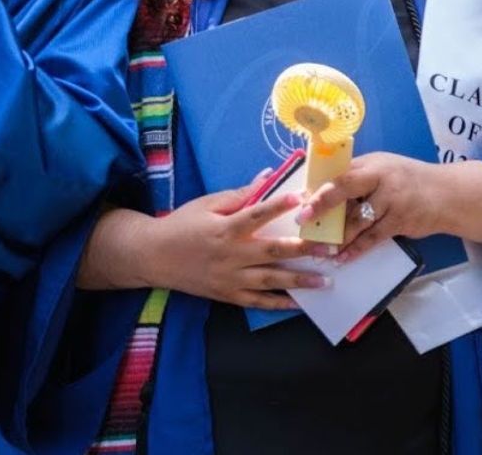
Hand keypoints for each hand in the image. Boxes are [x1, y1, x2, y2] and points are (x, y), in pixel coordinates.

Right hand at [141, 183, 333, 309]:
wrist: (153, 257)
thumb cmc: (181, 225)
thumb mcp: (206, 204)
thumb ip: (238, 194)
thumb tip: (267, 177)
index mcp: (224, 228)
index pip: (256, 214)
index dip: (279, 205)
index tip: (302, 199)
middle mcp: (230, 255)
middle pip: (272, 251)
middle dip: (303, 250)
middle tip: (328, 248)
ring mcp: (230, 278)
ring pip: (271, 281)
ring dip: (300, 280)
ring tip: (325, 279)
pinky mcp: (227, 295)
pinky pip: (258, 302)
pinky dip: (279, 304)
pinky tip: (299, 303)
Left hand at [298, 152, 443, 263]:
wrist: (447, 194)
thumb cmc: (408, 179)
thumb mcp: (383, 168)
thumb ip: (357, 176)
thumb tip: (322, 191)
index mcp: (372, 163)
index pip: (341, 173)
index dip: (320, 187)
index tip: (300, 201)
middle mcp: (381, 178)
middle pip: (345, 189)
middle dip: (323, 206)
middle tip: (304, 223)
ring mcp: (391, 200)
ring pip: (357, 220)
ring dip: (337, 237)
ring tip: (319, 248)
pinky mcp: (400, 221)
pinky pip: (372, 238)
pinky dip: (356, 249)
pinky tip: (342, 258)